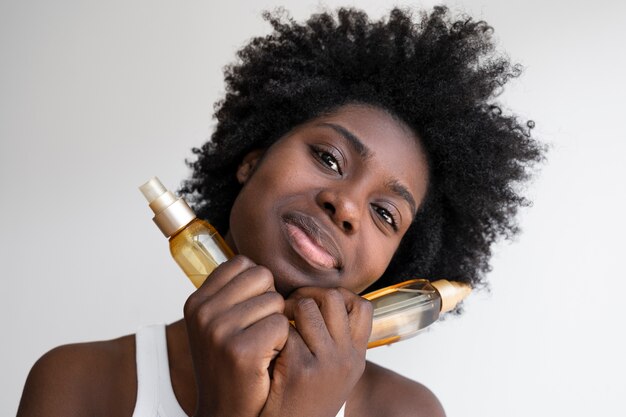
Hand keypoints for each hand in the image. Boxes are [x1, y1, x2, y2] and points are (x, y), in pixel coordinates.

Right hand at [183, 255, 289, 416]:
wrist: (227, 412)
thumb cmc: (230, 365)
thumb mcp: (217, 324)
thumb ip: (230, 293)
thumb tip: (253, 263)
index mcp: (196, 302)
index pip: (242, 263)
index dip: (257, 284)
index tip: (251, 311)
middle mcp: (203, 312)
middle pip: (262, 276)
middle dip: (270, 300)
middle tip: (259, 329)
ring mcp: (218, 331)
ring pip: (275, 301)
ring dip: (277, 323)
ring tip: (261, 346)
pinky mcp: (240, 351)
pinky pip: (281, 325)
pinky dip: (282, 342)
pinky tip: (267, 358)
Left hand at [260, 287, 372, 416]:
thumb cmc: (304, 401)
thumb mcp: (335, 372)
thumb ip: (336, 340)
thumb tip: (323, 300)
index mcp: (357, 357)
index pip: (363, 305)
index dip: (338, 296)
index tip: (316, 305)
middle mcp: (347, 358)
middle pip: (333, 297)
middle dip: (308, 295)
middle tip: (291, 308)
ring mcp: (325, 363)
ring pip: (307, 306)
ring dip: (288, 308)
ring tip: (278, 324)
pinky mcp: (299, 369)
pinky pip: (284, 329)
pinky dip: (273, 330)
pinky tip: (268, 344)